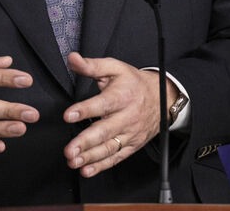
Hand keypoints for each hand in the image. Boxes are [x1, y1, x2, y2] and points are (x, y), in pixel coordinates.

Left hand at [62, 52, 168, 176]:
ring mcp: (129, 133)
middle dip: (85, 142)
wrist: (161, 97)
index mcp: (121, 96)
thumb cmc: (133, 82)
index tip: (68, 115)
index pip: (102, 104)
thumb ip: (92, 65)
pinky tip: (87, 170)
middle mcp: (126, 117)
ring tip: (74, 161)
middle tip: (69, 150)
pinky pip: (116, 158)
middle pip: (105, 131)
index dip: (85, 110)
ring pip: (109, 148)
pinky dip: (102, 166)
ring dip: (90, 157)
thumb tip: (73, 59)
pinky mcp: (131, 145)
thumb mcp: (114, 68)